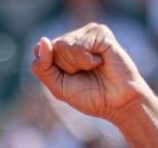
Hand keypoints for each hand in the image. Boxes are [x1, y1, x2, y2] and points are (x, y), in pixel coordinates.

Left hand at [30, 24, 152, 124]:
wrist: (117, 103)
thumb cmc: (90, 96)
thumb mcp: (58, 87)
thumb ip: (42, 67)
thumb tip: (42, 40)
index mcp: (61, 49)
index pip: (40, 50)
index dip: (51, 68)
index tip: (68, 78)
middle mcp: (74, 38)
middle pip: (53, 47)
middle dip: (66, 67)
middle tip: (84, 74)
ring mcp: (88, 33)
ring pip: (64, 44)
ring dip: (77, 64)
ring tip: (93, 68)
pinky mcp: (101, 33)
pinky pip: (81, 44)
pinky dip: (88, 60)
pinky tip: (100, 62)